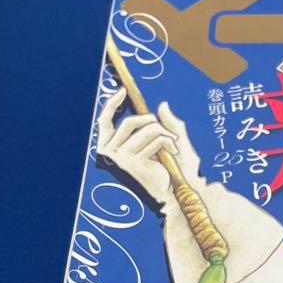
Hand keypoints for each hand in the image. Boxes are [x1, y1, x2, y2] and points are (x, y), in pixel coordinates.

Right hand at [96, 89, 199, 205]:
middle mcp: (111, 153)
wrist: (177, 192)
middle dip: (151, 121)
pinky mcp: (132, 162)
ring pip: (144, 129)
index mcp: (112, 147)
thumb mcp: (170, 142)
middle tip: (165, 130)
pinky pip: (153, 140)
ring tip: (174, 142)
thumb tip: (163, 105)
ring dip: (164, 132)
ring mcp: (121, 158)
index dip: (112, 104)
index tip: (123, 90)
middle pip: (129, 122)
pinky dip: (168, 141)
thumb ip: (167, 123)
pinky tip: (173, 152)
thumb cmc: (173, 169)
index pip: (104, 121)